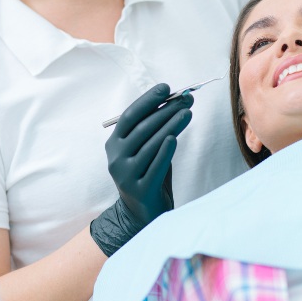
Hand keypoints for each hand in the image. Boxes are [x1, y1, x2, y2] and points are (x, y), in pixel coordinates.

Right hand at [90, 84, 192, 255]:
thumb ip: (157, 128)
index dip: (148, 100)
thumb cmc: (149, 172)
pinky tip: (174, 138)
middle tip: (186, 99)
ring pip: (150, 145)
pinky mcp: (139, 189)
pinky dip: (164, 151)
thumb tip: (178, 100)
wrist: (143, 213)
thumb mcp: (148, 148)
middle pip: (142, 128)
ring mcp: (125, 175)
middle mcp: (116, 158)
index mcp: (114, 143)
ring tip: (187, 113)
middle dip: (165, 110)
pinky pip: (154, 166)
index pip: (130, 116)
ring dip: (170, 126)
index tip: (166, 87)